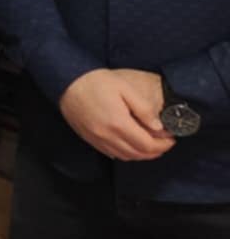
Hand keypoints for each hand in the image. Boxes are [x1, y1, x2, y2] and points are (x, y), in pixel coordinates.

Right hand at [60, 69, 175, 160]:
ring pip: (125, 157)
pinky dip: (125, 154)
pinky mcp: (89, 139)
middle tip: (164, 142)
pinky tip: (130, 145)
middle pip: (138, 154)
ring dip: (141, 155)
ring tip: (149, 144)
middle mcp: (107, 136)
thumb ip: (143, 108)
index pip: (148, 145)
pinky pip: (111, 154)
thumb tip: (158, 127)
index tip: (171, 138)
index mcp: (119, 124)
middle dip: (155, 151)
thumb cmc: (95, 82)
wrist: (66, 81)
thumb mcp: (125, 88)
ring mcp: (97, 139)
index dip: (164, 145)